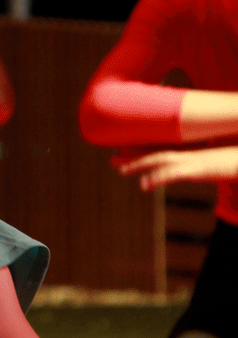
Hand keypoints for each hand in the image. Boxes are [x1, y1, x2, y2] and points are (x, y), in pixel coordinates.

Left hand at [112, 145, 237, 190]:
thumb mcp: (222, 167)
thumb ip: (207, 169)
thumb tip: (201, 171)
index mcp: (195, 155)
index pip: (165, 152)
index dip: (145, 152)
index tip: (126, 153)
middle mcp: (192, 154)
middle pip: (157, 153)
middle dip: (134, 156)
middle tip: (113, 159)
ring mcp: (195, 160)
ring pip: (160, 159)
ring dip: (139, 164)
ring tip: (120, 170)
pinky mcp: (201, 168)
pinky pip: (174, 173)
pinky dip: (158, 177)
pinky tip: (144, 185)